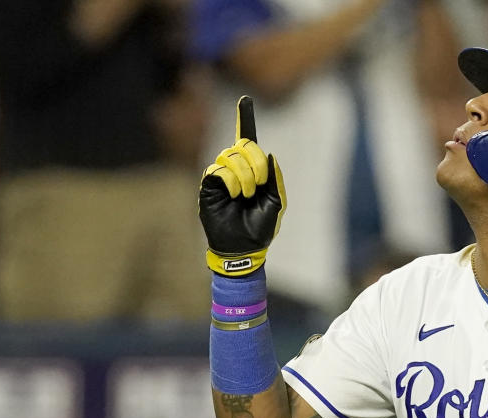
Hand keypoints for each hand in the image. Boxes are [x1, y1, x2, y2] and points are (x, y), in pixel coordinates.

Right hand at [199, 96, 286, 276]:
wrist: (244, 247)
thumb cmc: (261, 228)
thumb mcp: (277, 202)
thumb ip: (275, 178)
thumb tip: (268, 154)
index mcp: (254, 171)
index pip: (248, 141)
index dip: (245, 119)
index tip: (245, 100)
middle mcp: (236, 169)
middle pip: (244, 145)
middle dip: (256, 162)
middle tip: (259, 183)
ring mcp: (222, 176)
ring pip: (231, 156)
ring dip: (245, 176)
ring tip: (246, 195)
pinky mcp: (209, 184)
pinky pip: (219, 169)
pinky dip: (232, 181)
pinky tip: (235, 195)